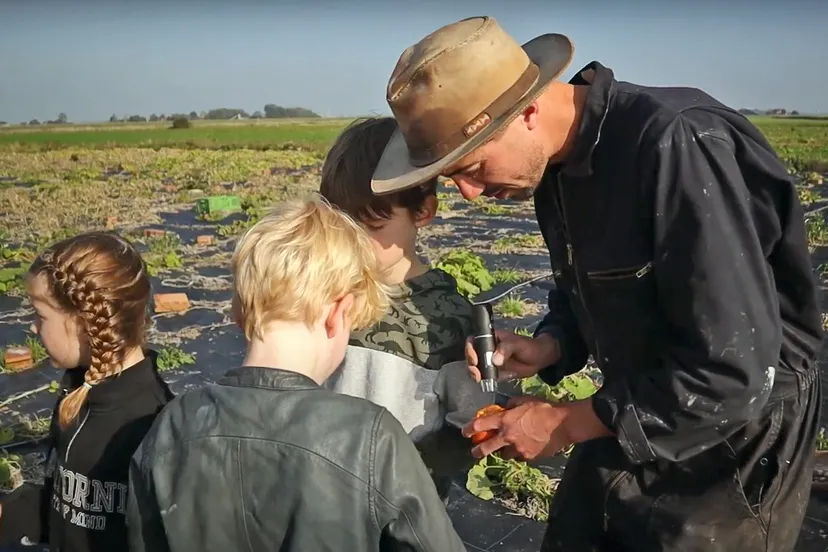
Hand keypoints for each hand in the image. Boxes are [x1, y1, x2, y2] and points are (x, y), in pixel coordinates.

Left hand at [461, 396, 613, 459]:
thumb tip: (504, 408)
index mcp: (504, 420)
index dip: (470, 429)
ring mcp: (518, 449)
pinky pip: (520, 456)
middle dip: (477, 451)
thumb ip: (510, 405)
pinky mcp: (529, 457)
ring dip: (503, 451)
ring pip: (504, 454)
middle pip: (486, 448)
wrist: (563, 423)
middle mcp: (507, 436)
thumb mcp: (523, 400)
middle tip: (474, 452)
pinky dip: (520, 453)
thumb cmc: (543, 408)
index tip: (465, 432)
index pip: (481, 425)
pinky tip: (526, 447)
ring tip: (508, 447)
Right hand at [465, 330, 558, 382]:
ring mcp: (491, 361)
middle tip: (476, 372)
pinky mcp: (495, 372)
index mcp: (490, 338)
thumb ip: (506, 348)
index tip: (475, 359)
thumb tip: (494, 360)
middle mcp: (487, 350)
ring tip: (479, 379)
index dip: (470, 350)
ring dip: (475, 373)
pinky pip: (486, 376)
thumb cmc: (528, 346)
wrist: (539, 358)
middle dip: (471, 364)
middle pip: (472, 356)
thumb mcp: (517, 343)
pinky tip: (487, 383)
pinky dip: (484, 380)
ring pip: (476, 367)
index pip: (474, 341)